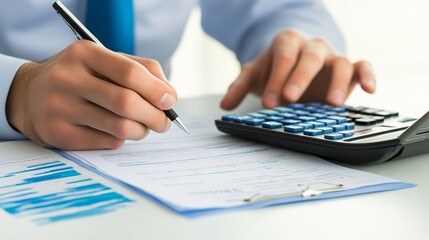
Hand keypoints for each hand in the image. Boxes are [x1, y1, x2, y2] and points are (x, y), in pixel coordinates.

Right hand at [6, 40, 176, 149]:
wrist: (30, 95)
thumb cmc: (80, 77)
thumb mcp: (105, 61)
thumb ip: (141, 70)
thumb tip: (170, 95)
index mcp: (84, 54)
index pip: (130, 73)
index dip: (157, 90)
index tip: (170, 101)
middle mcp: (67, 79)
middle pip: (127, 103)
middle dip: (156, 116)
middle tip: (164, 122)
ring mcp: (60, 108)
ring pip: (120, 127)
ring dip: (142, 130)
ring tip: (144, 127)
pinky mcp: (58, 134)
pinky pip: (108, 142)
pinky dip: (122, 139)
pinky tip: (118, 132)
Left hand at [221, 29, 375, 109]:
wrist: (294, 63)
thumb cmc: (274, 68)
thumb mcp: (255, 74)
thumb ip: (239, 86)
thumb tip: (224, 105)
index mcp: (287, 43)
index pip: (283, 58)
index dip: (277, 79)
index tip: (269, 102)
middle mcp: (312, 47)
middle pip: (311, 57)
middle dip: (300, 78)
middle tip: (291, 100)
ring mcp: (333, 57)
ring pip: (342, 62)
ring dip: (339, 82)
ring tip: (331, 104)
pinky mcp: (350, 69)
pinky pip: (363, 66)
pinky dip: (369, 76)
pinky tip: (370, 90)